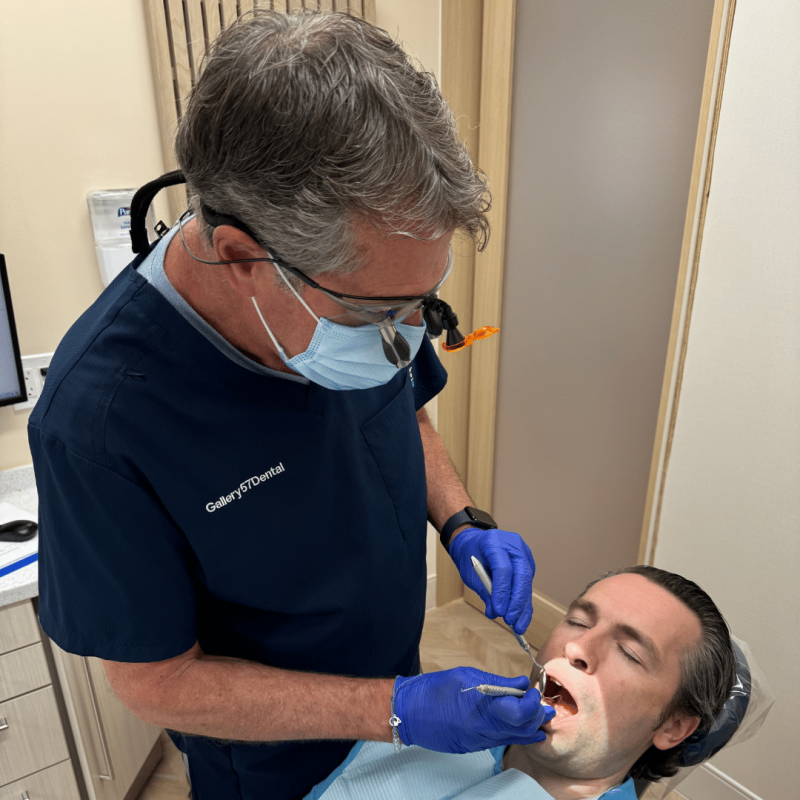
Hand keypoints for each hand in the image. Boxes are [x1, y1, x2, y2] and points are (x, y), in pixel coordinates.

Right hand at [393, 667, 554, 753]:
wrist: (408, 712)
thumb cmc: (433, 689)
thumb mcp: (466, 676)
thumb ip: (497, 682)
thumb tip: (521, 683)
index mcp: (481, 709)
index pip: (520, 713)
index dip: (532, 703)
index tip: (534, 691)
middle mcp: (482, 730)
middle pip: (522, 730)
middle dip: (536, 717)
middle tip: (542, 704)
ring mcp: (477, 742)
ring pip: (513, 739)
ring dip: (527, 727)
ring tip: (536, 715)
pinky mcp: (472, 747)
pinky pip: (499, 741)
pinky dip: (512, 733)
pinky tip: (516, 725)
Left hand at [449, 528, 534, 633]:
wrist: (475, 543)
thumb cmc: (470, 555)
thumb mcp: (471, 573)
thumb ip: (485, 590)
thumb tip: (495, 612)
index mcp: (495, 541)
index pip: (503, 568)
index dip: (502, 591)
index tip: (499, 611)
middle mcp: (513, 545)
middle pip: (521, 575)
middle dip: (516, 601)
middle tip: (509, 619)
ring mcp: (523, 553)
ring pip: (527, 582)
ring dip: (522, 606)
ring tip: (517, 626)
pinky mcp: (528, 564)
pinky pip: (527, 585)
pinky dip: (524, 604)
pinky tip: (522, 620)